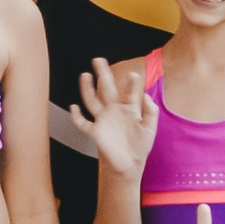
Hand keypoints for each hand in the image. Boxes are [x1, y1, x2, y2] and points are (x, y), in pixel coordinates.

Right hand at [74, 56, 157, 177]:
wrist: (130, 163)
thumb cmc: (140, 144)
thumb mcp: (150, 127)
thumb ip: (150, 111)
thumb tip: (145, 95)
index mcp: (128, 108)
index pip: (129, 92)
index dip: (131, 84)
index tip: (133, 75)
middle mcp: (114, 110)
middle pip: (106, 88)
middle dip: (102, 74)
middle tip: (98, 60)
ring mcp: (103, 120)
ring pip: (92, 101)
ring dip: (87, 88)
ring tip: (85, 75)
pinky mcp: (95, 132)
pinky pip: (83, 123)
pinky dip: (77, 116)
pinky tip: (73, 107)